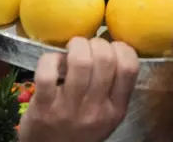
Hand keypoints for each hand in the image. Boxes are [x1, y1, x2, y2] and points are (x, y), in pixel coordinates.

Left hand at [18, 37, 139, 141]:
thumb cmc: (80, 130)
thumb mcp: (106, 116)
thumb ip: (113, 88)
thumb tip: (112, 48)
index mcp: (116, 109)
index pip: (129, 68)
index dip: (121, 48)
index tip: (111, 47)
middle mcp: (96, 110)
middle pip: (105, 59)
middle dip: (96, 42)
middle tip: (87, 46)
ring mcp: (69, 109)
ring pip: (79, 62)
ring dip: (75, 46)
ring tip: (71, 48)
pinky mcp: (43, 108)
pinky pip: (47, 73)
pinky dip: (50, 59)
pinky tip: (52, 62)